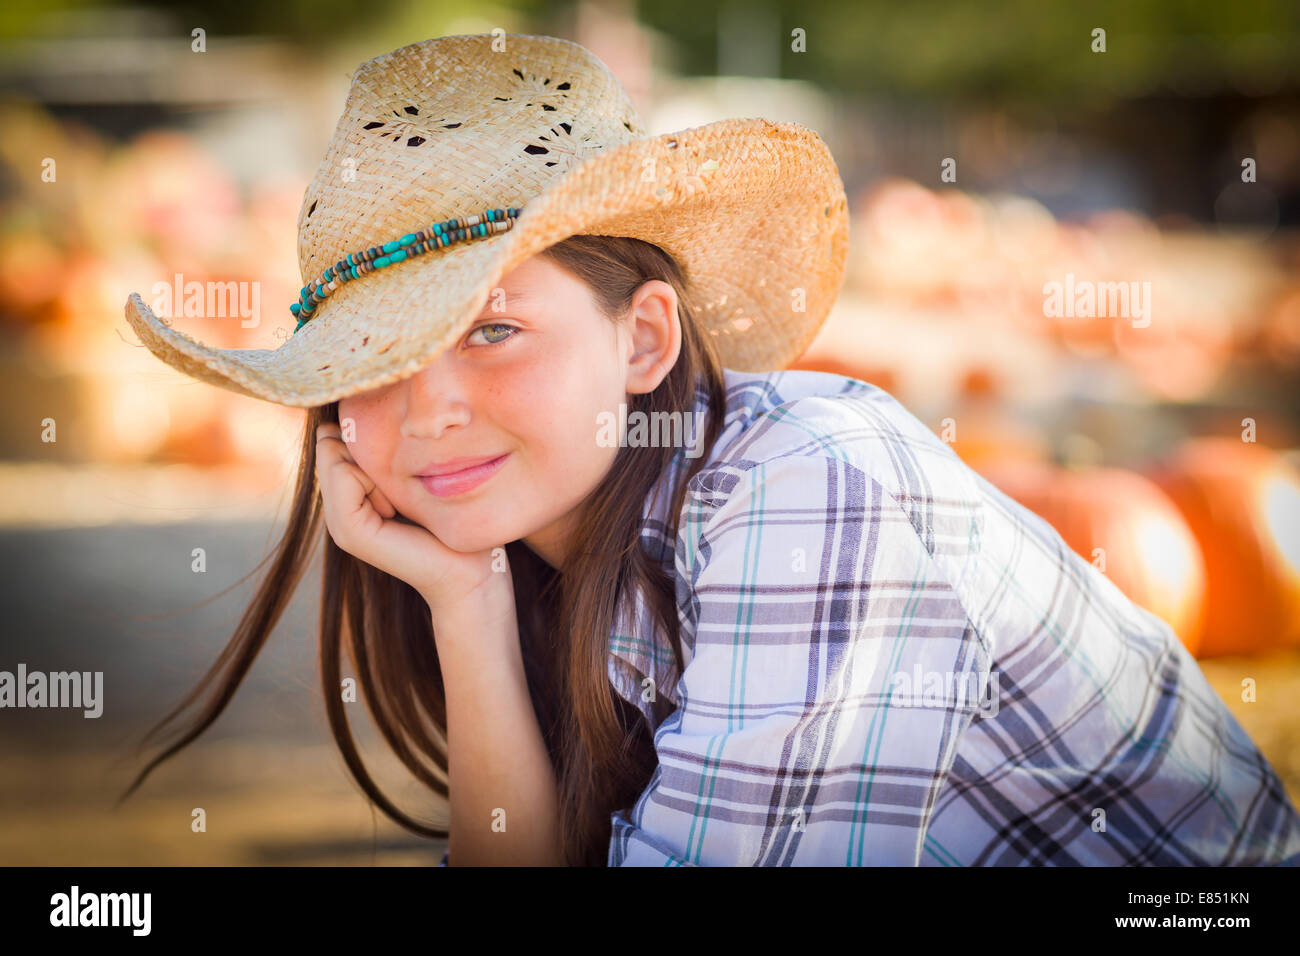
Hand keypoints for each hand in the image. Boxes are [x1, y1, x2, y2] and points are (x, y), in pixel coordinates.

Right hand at [314, 422, 512, 614]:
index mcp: (352, 495)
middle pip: (332, 442)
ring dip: (375, 465)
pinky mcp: (350, 532)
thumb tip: (347, 416)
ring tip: (400, 501)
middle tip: (402, 490)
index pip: (336, 436)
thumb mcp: (414, 472)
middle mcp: (338, 509)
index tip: (406, 473)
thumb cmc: (454, 517)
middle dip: (370, 450)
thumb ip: (382, 449)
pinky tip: (395, 508)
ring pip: (336, 454)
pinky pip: (345, 474)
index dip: (371, 439)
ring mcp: (339, 523)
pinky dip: (374, 479)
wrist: (470, 570)